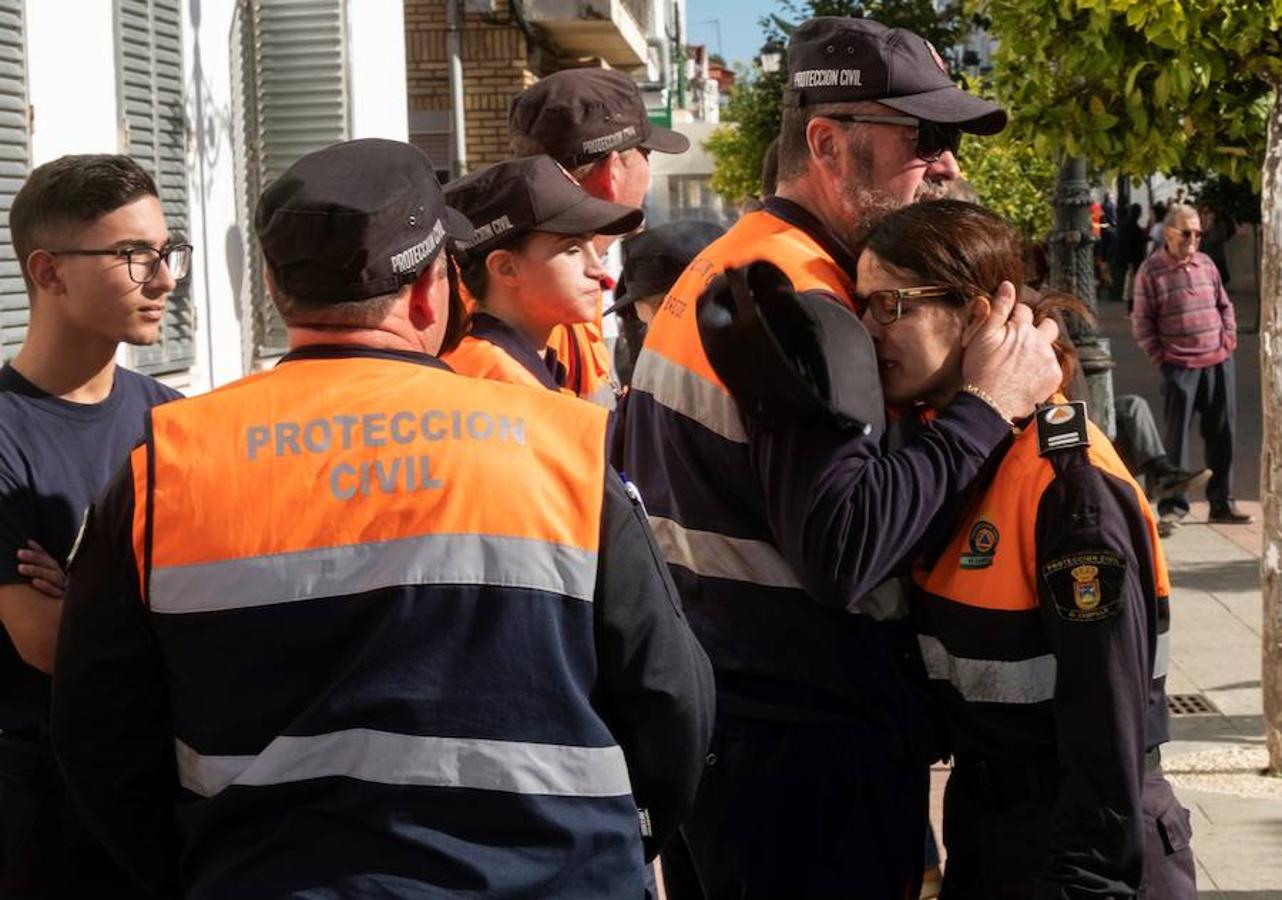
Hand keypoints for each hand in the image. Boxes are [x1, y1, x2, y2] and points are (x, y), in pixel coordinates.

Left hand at [17, 540, 65, 598]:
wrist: (56, 623)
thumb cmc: (46, 599)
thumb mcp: (42, 579)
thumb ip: (39, 563)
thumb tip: (29, 542)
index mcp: (56, 573)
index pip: (48, 559)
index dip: (38, 551)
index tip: (25, 544)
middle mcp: (61, 579)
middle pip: (50, 565)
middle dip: (35, 558)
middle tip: (19, 553)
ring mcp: (64, 589)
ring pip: (52, 576)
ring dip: (36, 571)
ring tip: (20, 568)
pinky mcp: (64, 601)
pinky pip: (55, 592)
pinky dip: (45, 586)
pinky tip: (34, 582)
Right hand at [961, 281, 1061, 419]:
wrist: (989, 404)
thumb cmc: (981, 370)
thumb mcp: (982, 336)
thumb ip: (998, 309)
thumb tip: (1008, 285)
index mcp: (1021, 328)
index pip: (1024, 310)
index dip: (1014, 317)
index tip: (1007, 327)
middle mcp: (1039, 340)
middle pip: (1048, 325)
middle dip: (1039, 328)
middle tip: (1023, 342)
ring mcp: (1048, 359)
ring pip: (1050, 347)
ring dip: (1040, 350)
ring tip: (1023, 364)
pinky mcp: (1053, 377)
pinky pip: (1053, 367)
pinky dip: (1043, 370)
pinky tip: (1028, 377)